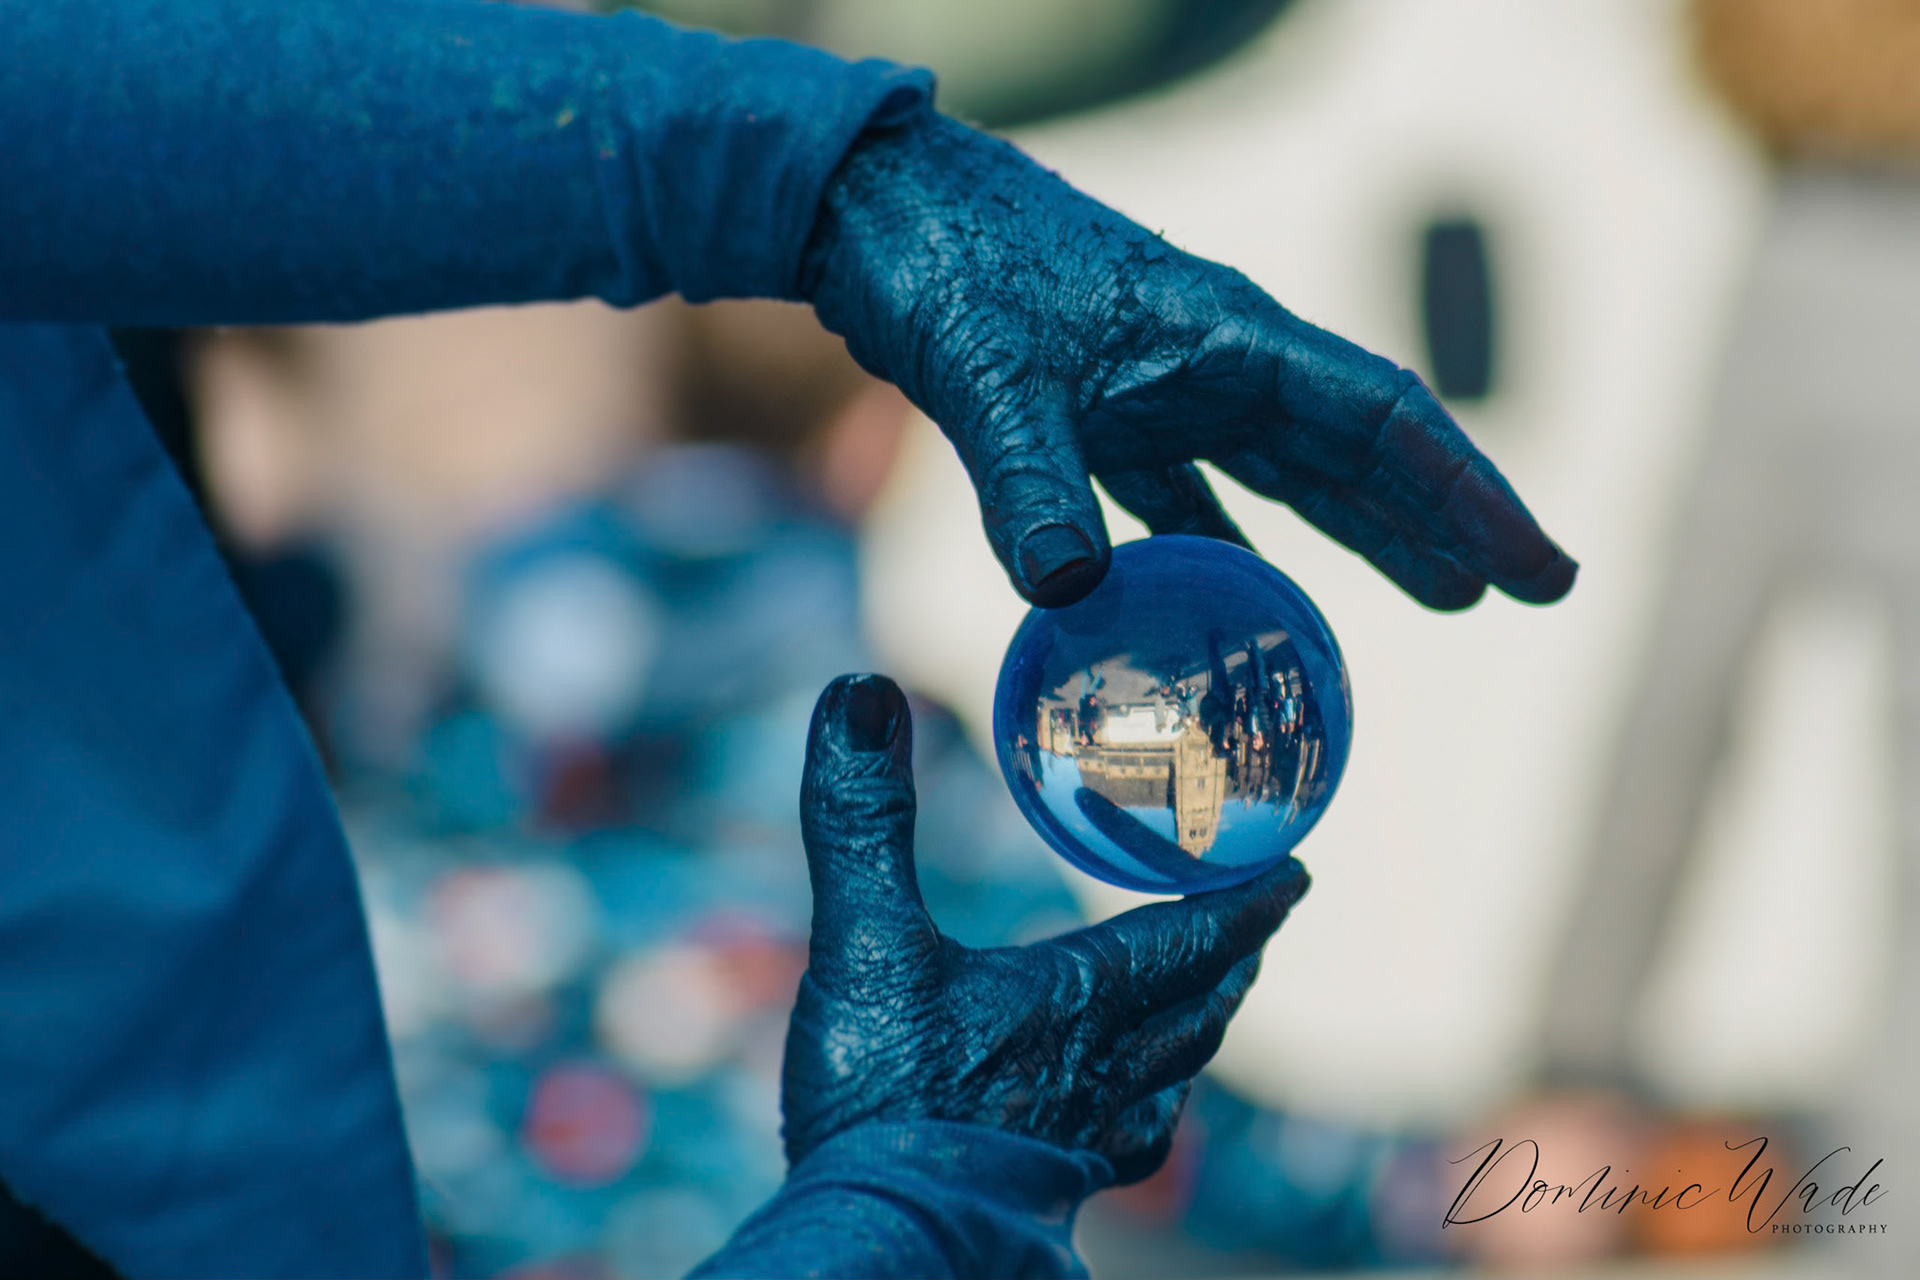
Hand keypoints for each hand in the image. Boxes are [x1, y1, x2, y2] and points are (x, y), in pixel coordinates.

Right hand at [781, 674, 1309, 1184]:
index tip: (1297, 872)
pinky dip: (1149, 1107)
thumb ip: (862, 817)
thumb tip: (859, 694)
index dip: (1246, 901)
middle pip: (1197, 1007)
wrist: (885, 1238)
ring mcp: (1082, 1138)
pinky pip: (1131, 1140)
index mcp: (1079, 999)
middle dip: (1233, 961)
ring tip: (1209, 1007)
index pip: (1192, 938)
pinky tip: (1130, 1116)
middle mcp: (1101, 1069)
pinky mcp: (1047, 1190)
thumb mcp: (864, 937)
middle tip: (1259, 930)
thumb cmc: (881, 1095)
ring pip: (1172, 1075)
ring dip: (1200, 1029)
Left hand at [800, 111, 1576, 609]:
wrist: (869, 211)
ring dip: (1361, 532)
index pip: (1380, 420)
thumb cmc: (943, 262)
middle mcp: (1213, 360)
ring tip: (1439, 593)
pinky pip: (1188, 492)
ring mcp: (1162, 385)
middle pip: (1358, 449)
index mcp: (1224, 338)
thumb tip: (1073, 598)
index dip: (1466, 495)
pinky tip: (1246, 599)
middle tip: (1526, 585)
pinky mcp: (1102, 411)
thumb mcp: (990, 378)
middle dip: (1444, 517)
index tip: (1533, 563)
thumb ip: (1033, 486)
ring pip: (1287, 471)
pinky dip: (1221, 547)